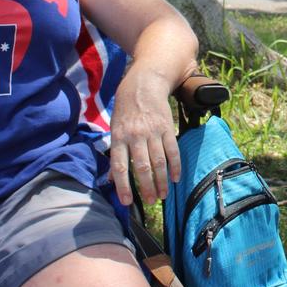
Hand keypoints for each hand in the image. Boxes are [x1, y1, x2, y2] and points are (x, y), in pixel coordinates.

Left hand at [109, 71, 181, 205]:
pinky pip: (173, 150)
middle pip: (142, 167)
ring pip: (158, 162)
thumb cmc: (126, 110)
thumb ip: (115, 154)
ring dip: (161, 181)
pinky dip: (175, 166)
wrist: (144, 84)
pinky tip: (175, 178)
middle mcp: (135, 136)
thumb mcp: (114, 128)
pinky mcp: (167, 128)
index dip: (123, 185)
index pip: (120, 166)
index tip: (126, 202)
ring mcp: (153, 132)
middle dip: (146, 187)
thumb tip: (111, 179)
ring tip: (162, 195)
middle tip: (150, 201)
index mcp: (119, 137)